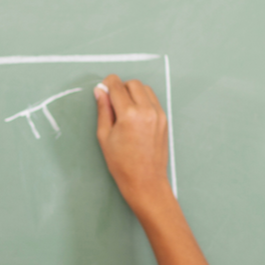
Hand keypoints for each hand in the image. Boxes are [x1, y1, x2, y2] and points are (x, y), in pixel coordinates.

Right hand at [95, 75, 173, 213]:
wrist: (145, 180)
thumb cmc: (121, 163)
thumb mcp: (104, 136)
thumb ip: (103, 110)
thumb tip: (100, 92)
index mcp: (129, 115)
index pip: (117, 86)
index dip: (107, 84)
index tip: (102, 88)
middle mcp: (147, 110)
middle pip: (133, 84)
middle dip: (121, 87)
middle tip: (112, 100)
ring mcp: (159, 114)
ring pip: (145, 89)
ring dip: (133, 92)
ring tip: (124, 108)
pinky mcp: (164, 119)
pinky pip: (153, 100)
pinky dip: (143, 100)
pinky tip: (134, 114)